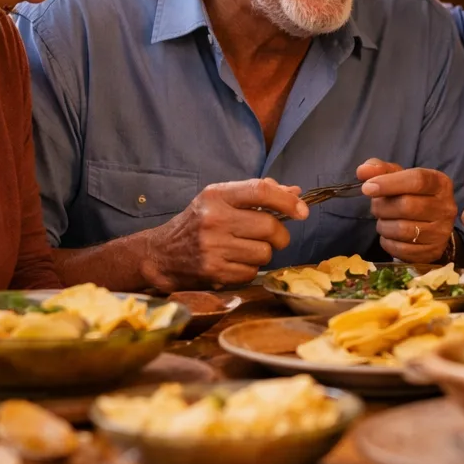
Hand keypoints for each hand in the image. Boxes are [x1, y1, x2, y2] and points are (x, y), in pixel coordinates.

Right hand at [141, 178, 306, 289]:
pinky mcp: (214, 272)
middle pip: (270, 226)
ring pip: (265, 252)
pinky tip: (234, 262)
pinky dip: (250, 268)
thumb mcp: (220, 201)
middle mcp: (214, 219)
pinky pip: (252, 271)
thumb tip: (295, 192)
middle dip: (280, 234)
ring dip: (263, 253)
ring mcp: (213, 247)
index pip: (260, 191)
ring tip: (246, 249)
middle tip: (274, 236)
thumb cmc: (197, 223)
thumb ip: (256, 195)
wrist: (161, 254)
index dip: (287, 201)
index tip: (302, 210)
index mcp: (216, 196)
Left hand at [358, 158, 456, 263]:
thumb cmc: (412, 196)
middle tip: (375, 207)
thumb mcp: (399, 177)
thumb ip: (380, 170)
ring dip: (383, 226)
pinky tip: (389, 235)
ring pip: (403, 229)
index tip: (367, 188)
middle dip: (382, 207)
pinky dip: (388, 242)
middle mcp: (446, 207)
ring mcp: (442, 231)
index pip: (417, 180)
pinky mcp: (433, 251)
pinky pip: (402, 249)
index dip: (389, 183)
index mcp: (440, 183)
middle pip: (407, 206)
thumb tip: (363, 171)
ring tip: (383, 221)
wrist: (430, 224)